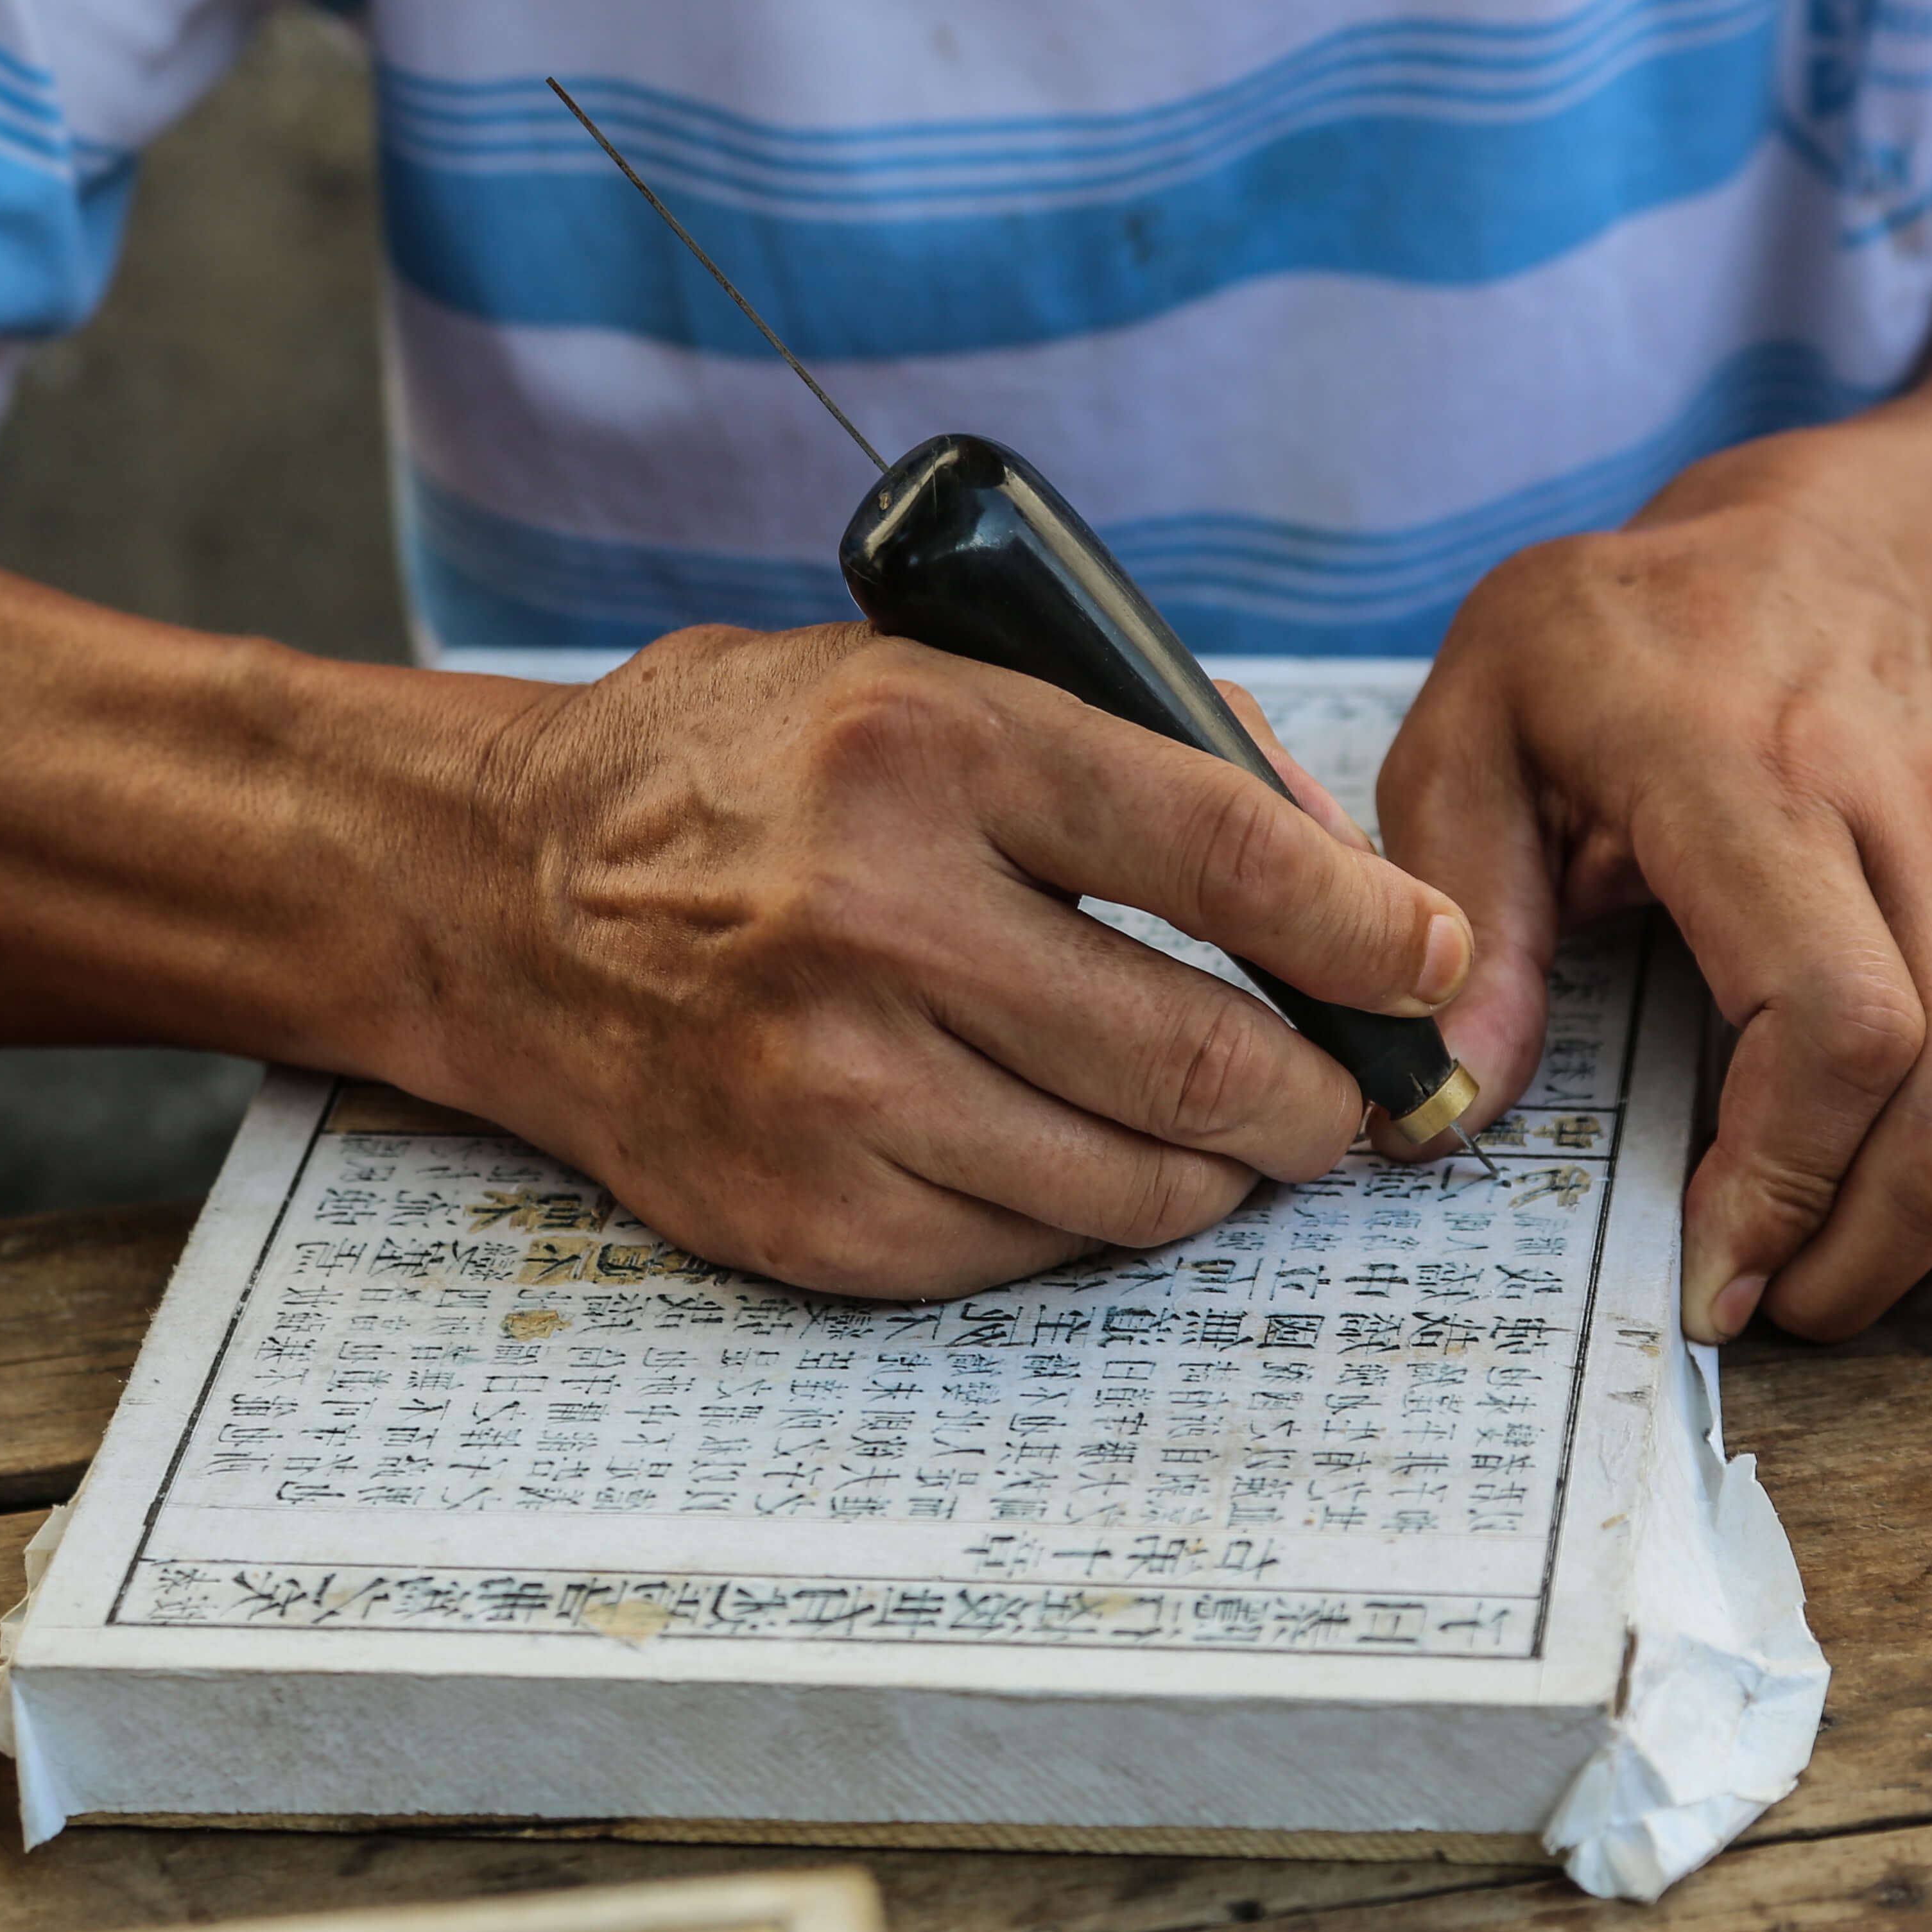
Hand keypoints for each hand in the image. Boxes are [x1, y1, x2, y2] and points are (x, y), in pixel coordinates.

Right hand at [383, 624, 1472, 1298]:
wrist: (502, 900)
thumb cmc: (748, 775)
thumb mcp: (927, 680)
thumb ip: (1143, 750)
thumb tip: (1342, 884)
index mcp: (923, 747)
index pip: (1220, 850)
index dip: (1363, 922)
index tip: (1429, 961)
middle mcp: (876, 920)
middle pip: (1198, 1055)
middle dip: (1317, 1094)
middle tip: (1349, 1093)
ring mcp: (831, 1085)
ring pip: (1131, 1186)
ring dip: (1220, 1173)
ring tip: (1235, 1132)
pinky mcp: (802, 1213)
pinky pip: (1023, 1251)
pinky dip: (1086, 1217)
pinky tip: (1078, 1158)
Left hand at [1381, 432, 1931, 1342]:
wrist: (1830, 562)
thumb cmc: (1624, 644)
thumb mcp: (1477, 715)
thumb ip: (1454, 901)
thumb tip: (1448, 1106)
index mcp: (1754, 772)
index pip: (1837, 1017)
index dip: (1778, 1178)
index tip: (1695, 1268)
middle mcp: (1911, 829)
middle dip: (1843, 1256)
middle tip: (1736, 1301)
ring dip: (1905, 1252)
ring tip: (1787, 1258)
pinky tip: (1859, 1194)